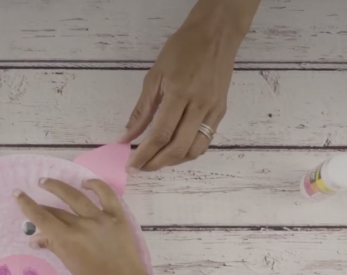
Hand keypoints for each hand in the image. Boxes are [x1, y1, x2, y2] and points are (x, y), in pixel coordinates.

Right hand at [15, 178, 174, 274]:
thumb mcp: (70, 264)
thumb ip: (53, 246)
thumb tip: (35, 238)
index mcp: (68, 239)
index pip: (42, 218)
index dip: (27, 205)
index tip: (18, 194)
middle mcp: (82, 225)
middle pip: (57, 210)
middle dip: (42, 202)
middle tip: (34, 192)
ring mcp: (101, 218)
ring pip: (77, 197)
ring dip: (60, 187)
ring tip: (47, 181)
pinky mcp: (117, 216)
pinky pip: (107, 195)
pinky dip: (96, 186)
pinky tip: (86, 183)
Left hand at [121, 0, 258, 170]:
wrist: (215, 34)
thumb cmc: (181, 50)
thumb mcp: (155, 76)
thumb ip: (141, 110)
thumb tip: (126, 136)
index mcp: (179, 94)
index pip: (160, 134)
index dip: (144, 154)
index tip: (131, 165)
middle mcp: (199, 106)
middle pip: (178, 148)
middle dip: (157, 163)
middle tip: (141, 167)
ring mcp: (213, 111)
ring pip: (195, 150)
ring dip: (174, 161)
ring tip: (157, 161)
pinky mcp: (221, 111)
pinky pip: (206, 141)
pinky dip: (189, 151)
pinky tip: (175, 150)